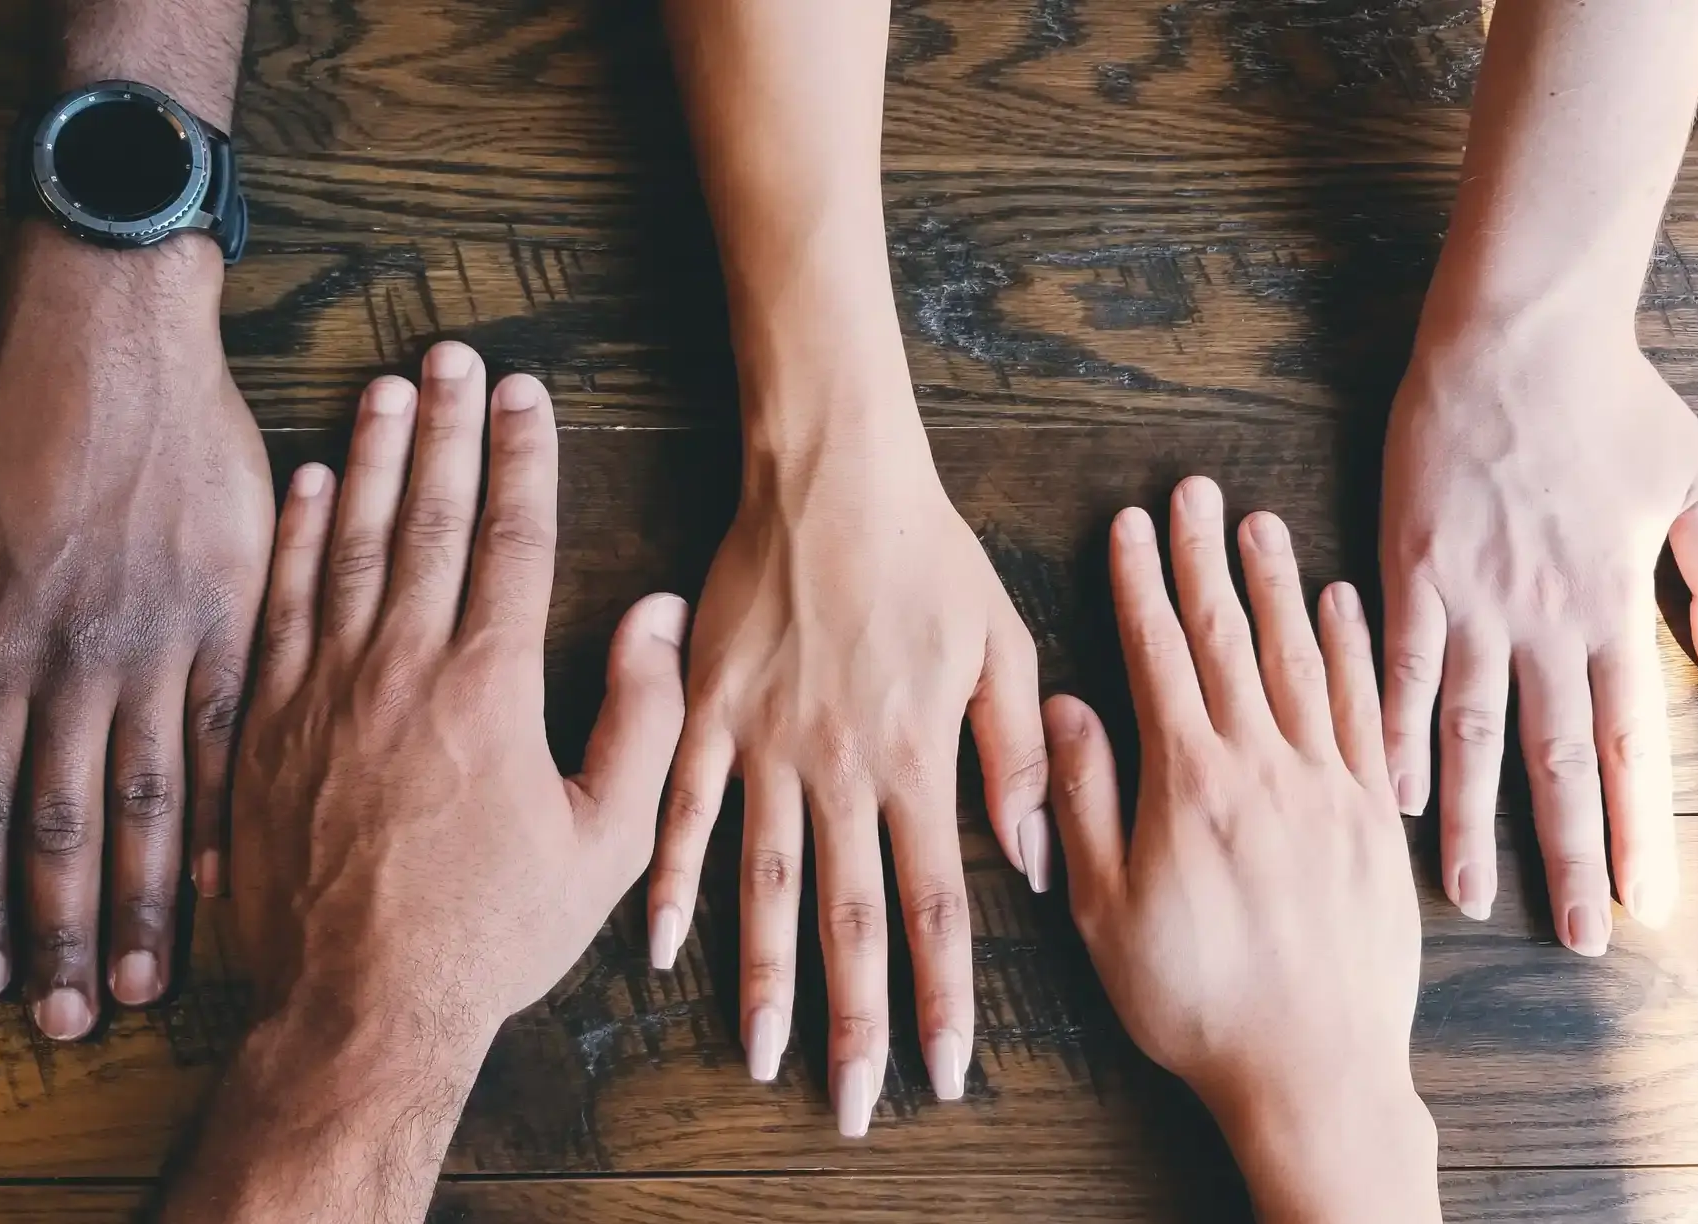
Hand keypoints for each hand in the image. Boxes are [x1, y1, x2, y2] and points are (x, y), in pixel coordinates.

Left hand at [230, 345, 686, 1023]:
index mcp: (488, 688)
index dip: (522, 456)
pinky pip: (279, 604)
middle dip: (445, 427)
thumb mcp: (604, 842)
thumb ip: (641, 719)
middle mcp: (400, 668)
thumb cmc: (490, 934)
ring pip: (348, 544)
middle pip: (426, 518)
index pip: (509, 539)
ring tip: (386, 387)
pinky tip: (309, 484)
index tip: (527, 393)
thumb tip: (655, 614)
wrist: (356, 1010)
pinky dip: (295, 537)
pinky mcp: (263, 724)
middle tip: (453, 355)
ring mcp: (321, 691)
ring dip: (370, 457)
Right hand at [645, 418, 1047, 1136]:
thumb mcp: (1002, 645)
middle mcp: (841, 768)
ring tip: (762, 1056)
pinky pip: (684, 810)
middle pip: (850, 919)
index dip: (943, 998)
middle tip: (854, 1105)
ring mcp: (766, 743)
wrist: (831, 473)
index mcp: (917, 758)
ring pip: (764, 885)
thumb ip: (1016, 757)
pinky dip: (673, 880)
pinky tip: (662, 946)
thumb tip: (1035, 861)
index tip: (945, 1071)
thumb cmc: (928, 554)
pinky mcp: (708, 711)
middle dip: (856, 1022)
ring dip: (763, 978)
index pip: (937, 906)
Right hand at [1047, 477, 1436, 1223]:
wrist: (1315, 1072)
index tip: (1131, 524)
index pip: (1159, 656)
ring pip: (1301, 660)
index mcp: (1190, 783)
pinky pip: (1366, 711)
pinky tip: (1342, 606)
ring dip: (1277, 586)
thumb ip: (1083, 802)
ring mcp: (1330, 787)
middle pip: (1230, 639)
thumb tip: (1063, 708)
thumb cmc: (1196, 1003)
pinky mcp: (1375, 818)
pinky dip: (1353, 650)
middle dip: (1205, 559)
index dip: (1140, 584)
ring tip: (1260, 524)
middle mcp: (1265, 766)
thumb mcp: (1105, 912)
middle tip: (1195, 490)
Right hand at [1380, 321, 1697, 951]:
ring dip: (1470, 821)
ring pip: (1472, 731)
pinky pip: (1399, 668)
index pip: (1629, 741)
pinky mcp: (1410, 570)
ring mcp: (1471, 599)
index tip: (1647, 903)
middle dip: (1568, 856)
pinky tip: (1388, 793)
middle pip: (1554, 759)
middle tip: (1575, 937)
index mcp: (1614, 606)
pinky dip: (1394, 734)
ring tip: (1465, 896)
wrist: (1515, 337)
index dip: (1638, 828)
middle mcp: (1544, 619)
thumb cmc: (1613, 403)